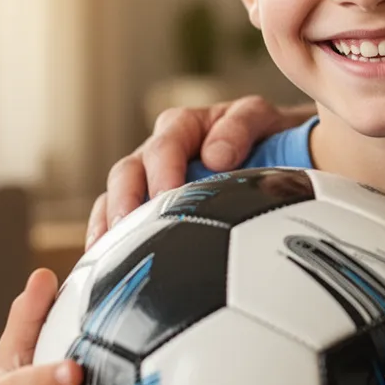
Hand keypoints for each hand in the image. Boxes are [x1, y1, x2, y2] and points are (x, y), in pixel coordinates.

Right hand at [86, 96, 312, 249]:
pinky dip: (108, 240)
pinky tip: (105, 266)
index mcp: (185, 126)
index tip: (167, 194)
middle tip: (131, 225)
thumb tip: (215, 156)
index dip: (163, 169)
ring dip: (110, 223)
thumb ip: (240, 127)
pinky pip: (116, 221)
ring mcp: (149, 181)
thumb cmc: (268, 136)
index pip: (165, 143)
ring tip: (109, 250)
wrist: (280, 152)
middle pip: (129, 171)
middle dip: (127, 198)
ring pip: (116, 198)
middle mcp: (159, 152)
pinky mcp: (146, 208)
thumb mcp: (259, 118)